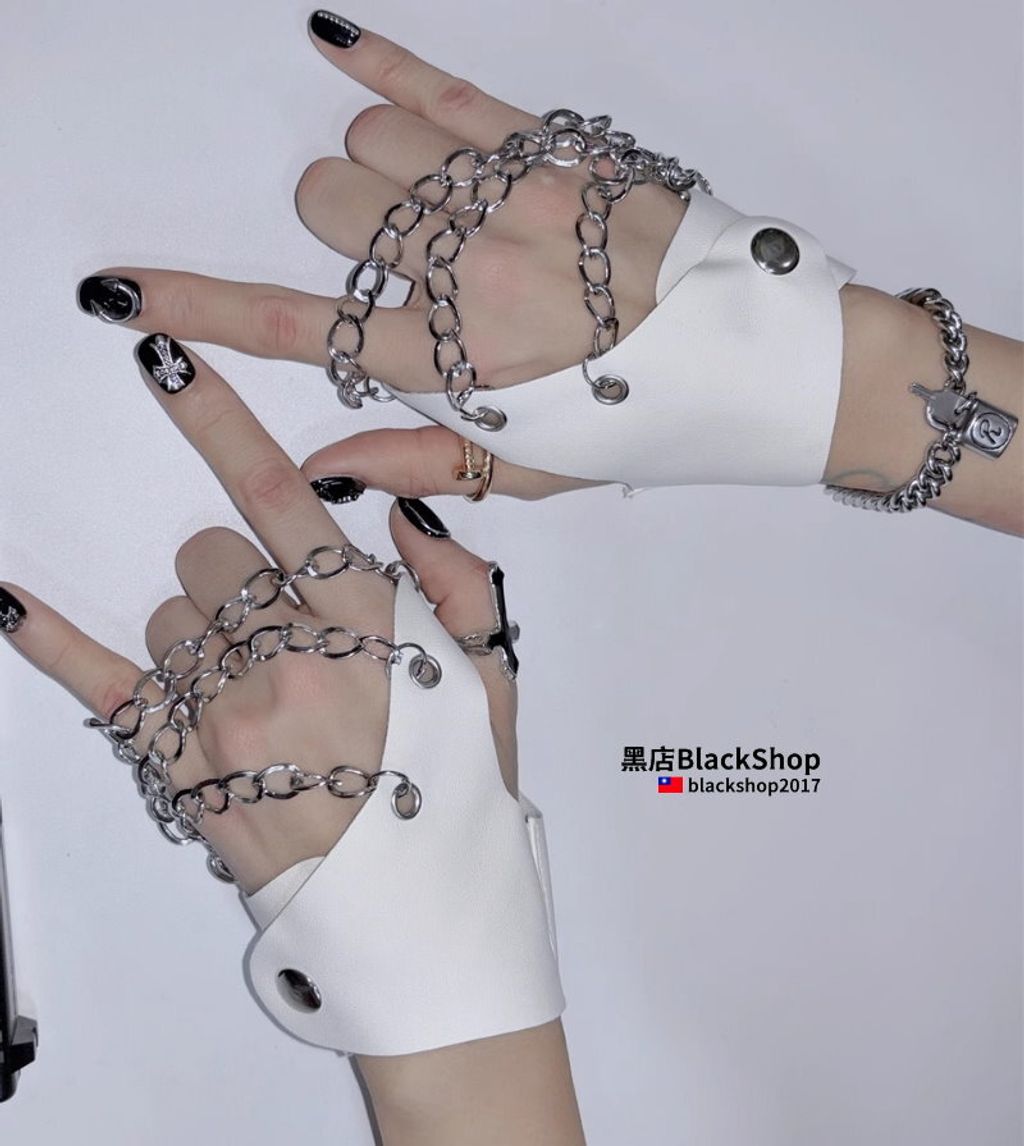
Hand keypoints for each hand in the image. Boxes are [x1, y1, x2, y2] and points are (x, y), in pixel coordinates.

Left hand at [0, 335, 517, 892]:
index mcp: (371, 630)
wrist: (421, 919)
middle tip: (283, 632)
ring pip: (166, 621)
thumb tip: (394, 515)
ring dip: (201, 635)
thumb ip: (455, 586)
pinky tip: (10, 602)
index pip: (282, 501)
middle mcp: (290, 662)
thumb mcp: (492, 685)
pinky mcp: (184, 772)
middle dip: (241, 578)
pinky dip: (51, 643)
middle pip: (212, 557)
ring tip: (254, 695)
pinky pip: (103, 692)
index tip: (170, 363)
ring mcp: (227, 720)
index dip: (222, 425)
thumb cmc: (459, 802)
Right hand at [76, 16, 687, 501]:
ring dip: (379, 169)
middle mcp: (467, 270)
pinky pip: (445, 84)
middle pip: (326, 199)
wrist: (752, 358)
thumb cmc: (644, 424)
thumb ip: (419, 467)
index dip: (201, 307)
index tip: (127, 292)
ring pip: (373, 135)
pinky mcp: (554, 149)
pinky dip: (383, 60)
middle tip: (400, 261)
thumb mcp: (531, 475)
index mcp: (455, 363)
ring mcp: (508, 197)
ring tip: (437, 208)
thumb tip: (317, 471)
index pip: (299, 329)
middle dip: (342, 228)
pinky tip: (334, 42)